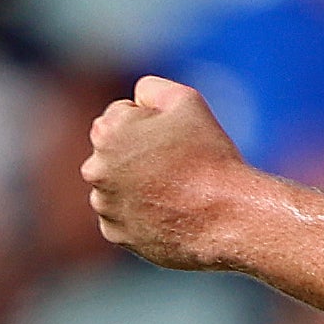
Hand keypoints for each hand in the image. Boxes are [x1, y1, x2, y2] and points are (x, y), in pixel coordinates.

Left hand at [81, 76, 245, 269]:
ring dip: (138, 184)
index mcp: (107, 133)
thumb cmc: (210, 156)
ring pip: (118, 185)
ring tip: (177, 191)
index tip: (177, 140)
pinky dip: (141, 213)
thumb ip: (150, 88)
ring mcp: (104, 206)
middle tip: (178, 165)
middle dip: (138, 153)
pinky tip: (170, 212)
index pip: (122, 115)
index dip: (154, 123)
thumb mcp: (187, 100)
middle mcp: (96, 170)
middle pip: (115, 151)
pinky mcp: (116, 234)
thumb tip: (135, 100)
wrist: (227, 217)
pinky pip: (124, 216)